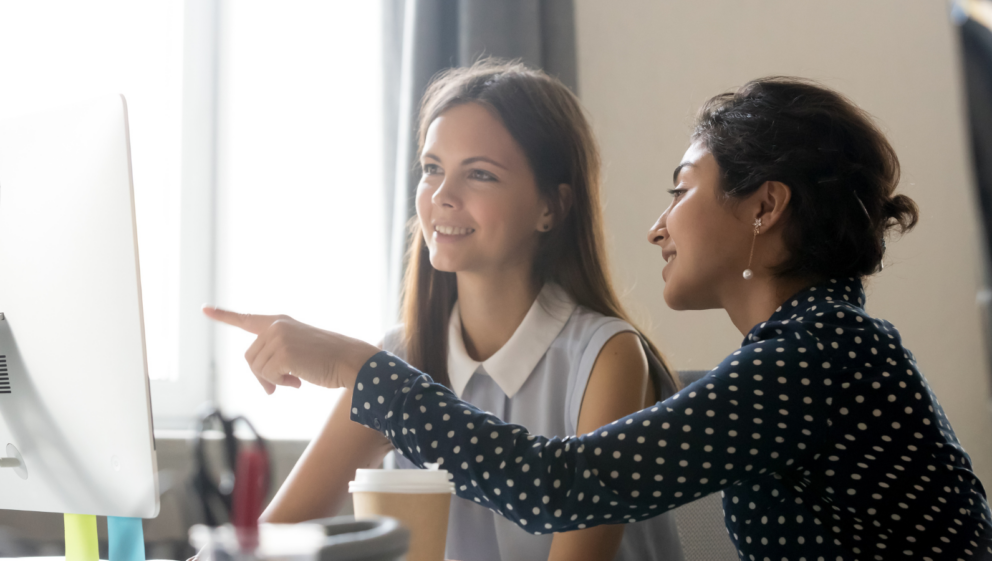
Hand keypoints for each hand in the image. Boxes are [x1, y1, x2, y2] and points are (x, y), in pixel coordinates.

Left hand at [202, 306, 378, 393]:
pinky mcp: (283, 352)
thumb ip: (277, 358)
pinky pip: (268, 376)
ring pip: (257, 369)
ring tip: (296, 380)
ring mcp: (279, 337)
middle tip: (281, 386)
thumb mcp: (298, 352)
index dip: (224, 315)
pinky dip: (280, 384)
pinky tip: (298, 382)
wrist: (349, 360)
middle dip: (263, 376)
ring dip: (273, 381)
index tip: (204, 309)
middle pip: (250, 358)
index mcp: (280, 322)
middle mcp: (276, 326)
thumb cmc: (328, 360)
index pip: (246, 319)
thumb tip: (265, 384)